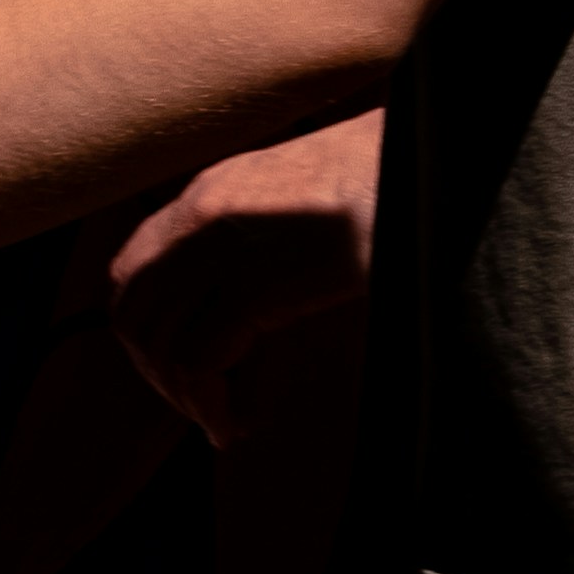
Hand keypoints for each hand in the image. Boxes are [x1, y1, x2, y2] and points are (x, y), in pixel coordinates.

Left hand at [105, 109, 381, 443]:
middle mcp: (204, 211)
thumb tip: (268, 300)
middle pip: (135, 308)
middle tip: (205, 408)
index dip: (150, 329)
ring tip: (224, 423)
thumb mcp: (311, 199)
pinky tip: (241, 423)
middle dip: (159, 370)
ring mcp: (227, 244)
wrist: (440, 149)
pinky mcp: (261, 281)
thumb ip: (275, 238)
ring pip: (162, 340)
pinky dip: (213, 403)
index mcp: (213, 190)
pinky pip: (202, 359)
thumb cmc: (395, 178)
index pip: (134, 269)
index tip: (190, 369)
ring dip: (188, 396)